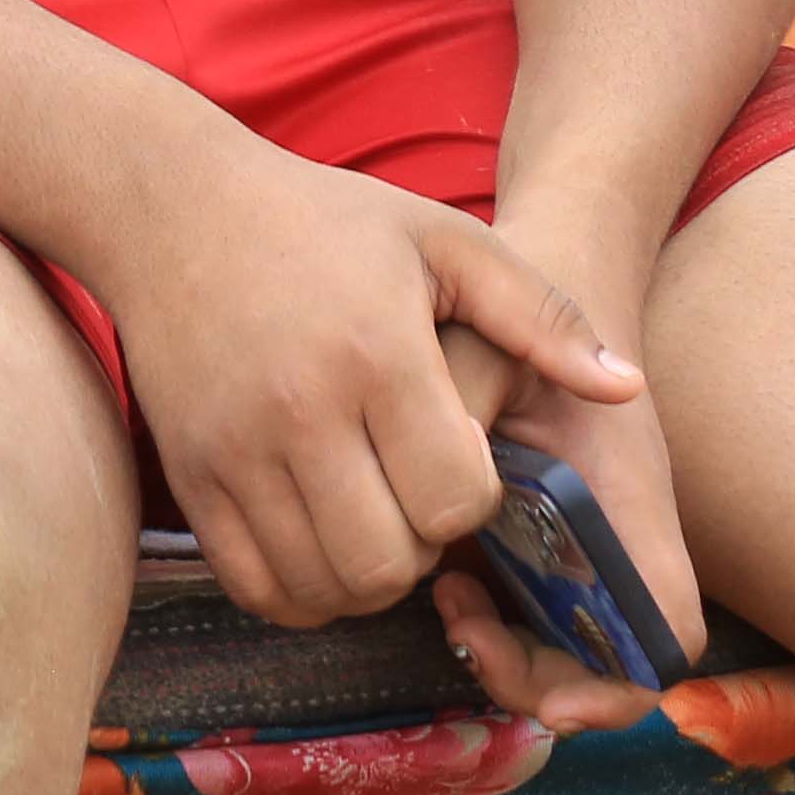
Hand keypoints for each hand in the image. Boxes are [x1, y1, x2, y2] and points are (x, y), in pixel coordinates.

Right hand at [91, 135, 641, 628]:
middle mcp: (300, 412)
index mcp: (377, 355)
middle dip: (422, 550)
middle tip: (415, 501)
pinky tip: (318, 541)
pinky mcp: (188, 473)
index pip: (456, 502)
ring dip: (364, 576)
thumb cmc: (320, 220)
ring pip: (324, 586)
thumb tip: (626, 390)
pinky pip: (254, 585)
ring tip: (370, 520)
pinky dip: (298, 589)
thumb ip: (542, 315)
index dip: (475, 502)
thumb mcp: (441, 241)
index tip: (458, 460)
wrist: (168, 205)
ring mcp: (233, 449)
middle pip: (390, 563)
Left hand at [427, 199, 705, 731]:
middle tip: (460, 622)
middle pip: (610, 665)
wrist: (547, 266)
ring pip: (564, 647)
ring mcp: (584, 543)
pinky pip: (532, 613)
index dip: (617, 683)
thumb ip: (465, 395)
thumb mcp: (495, 335)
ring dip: (504, 649)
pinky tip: (436, 573)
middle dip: (533, 675)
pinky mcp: (545, 538)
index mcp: (631, 503)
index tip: (547, 692)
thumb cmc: (526, 297)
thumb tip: (445, 472)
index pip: (666, 631)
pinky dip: (490, 617)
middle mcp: (619, 537)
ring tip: (446, 597)